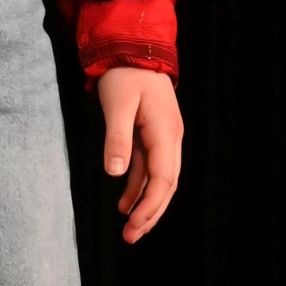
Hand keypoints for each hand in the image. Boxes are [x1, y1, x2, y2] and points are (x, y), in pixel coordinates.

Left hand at [97, 66, 182, 244]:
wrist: (134, 48)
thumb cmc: (125, 74)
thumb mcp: (117, 104)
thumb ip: (117, 138)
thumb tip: (114, 174)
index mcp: (166, 132)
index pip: (163, 178)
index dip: (150, 205)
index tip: (133, 225)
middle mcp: (171, 139)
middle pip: (166, 185)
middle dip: (150, 213)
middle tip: (131, 237)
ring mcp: (163, 138)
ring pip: (159, 180)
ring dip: (145, 205)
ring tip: (130, 230)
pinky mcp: (153, 136)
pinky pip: (149, 169)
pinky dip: (139, 188)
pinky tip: (124, 204)